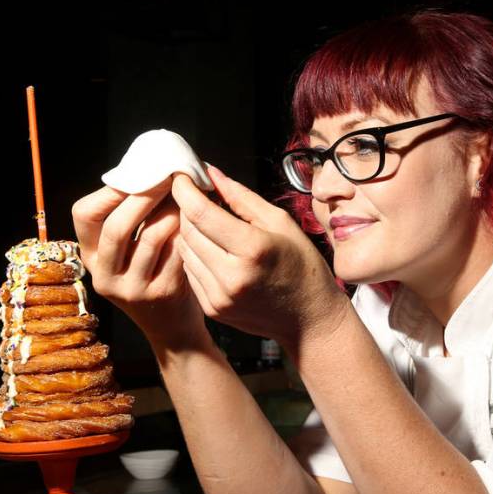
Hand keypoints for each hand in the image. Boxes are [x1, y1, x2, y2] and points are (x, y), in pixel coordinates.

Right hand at [71, 180, 205, 347]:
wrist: (172, 328)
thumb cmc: (153, 276)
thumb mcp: (128, 253)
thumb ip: (129, 220)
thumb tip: (147, 170)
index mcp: (91, 258)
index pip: (84, 215)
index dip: (109, 191)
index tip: (136, 173)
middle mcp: (105, 275)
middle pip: (116, 226)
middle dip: (143, 195)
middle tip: (166, 176)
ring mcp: (132, 288)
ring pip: (150, 237)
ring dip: (170, 210)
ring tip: (185, 195)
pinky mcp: (161, 294)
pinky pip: (175, 252)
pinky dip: (186, 231)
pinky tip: (197, 219)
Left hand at [172, 165, 347, 353]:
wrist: (310, 319)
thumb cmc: (302, 267)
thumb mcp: (281, 223)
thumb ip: (242, 197)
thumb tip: (211, 173)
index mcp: (253, 249)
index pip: (201, 213)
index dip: (185, 190)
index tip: (182, 176)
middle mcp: (232, 276)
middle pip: (188, 230)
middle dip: (188, 208)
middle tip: (200, 198)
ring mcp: (219, 297)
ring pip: (184, 251)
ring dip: (191, 232)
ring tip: (210, 226)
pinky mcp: (213, 309)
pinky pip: (190, 272)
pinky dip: (197, 256)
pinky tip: (215, 251)